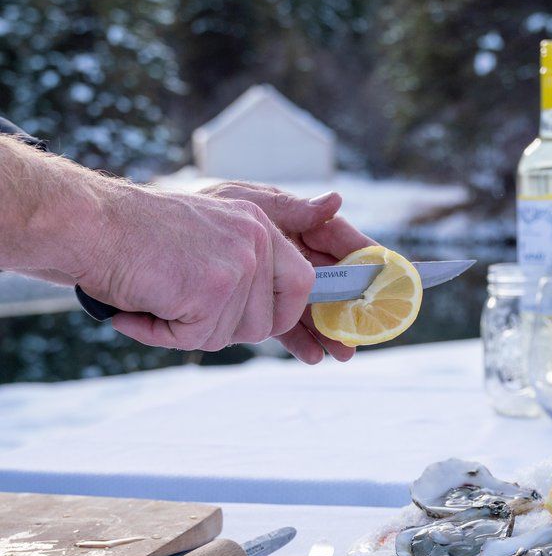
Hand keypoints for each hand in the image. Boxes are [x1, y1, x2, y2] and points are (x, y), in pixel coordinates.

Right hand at [78, 182, 318, 355]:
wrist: (90, 223)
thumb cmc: (135, 236)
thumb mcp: (206, 238)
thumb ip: (243, 269)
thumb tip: (271, 322)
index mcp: (258, 224)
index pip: (301, 284)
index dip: (279, 314)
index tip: (248, 323)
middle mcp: (256, 239)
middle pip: (266, 322)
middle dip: (223, 329)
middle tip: (180, 309)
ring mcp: (238, 263)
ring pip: (230, 335)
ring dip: (187, 331)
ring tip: (155, 299)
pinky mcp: (213, 288)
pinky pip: (197, 338)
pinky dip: (160, 334)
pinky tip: (139, 309)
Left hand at [199, 182, 374, 363]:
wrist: (161, 239)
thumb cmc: (206, 208)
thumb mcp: (249, 202)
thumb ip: (291, 209)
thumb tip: (335, 200)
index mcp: (301, 226)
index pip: (343, 242)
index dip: (367, 258)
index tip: (387, 276)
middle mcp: (297, 255)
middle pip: (335, 283)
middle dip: (351, 308)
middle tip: (365, 331)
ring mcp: (280, 282)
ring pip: (315, 309)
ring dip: (329, 331)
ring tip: (341, 353)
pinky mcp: (262, 304)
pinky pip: (287, 323)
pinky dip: (300, 339)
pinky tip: (311, 355)